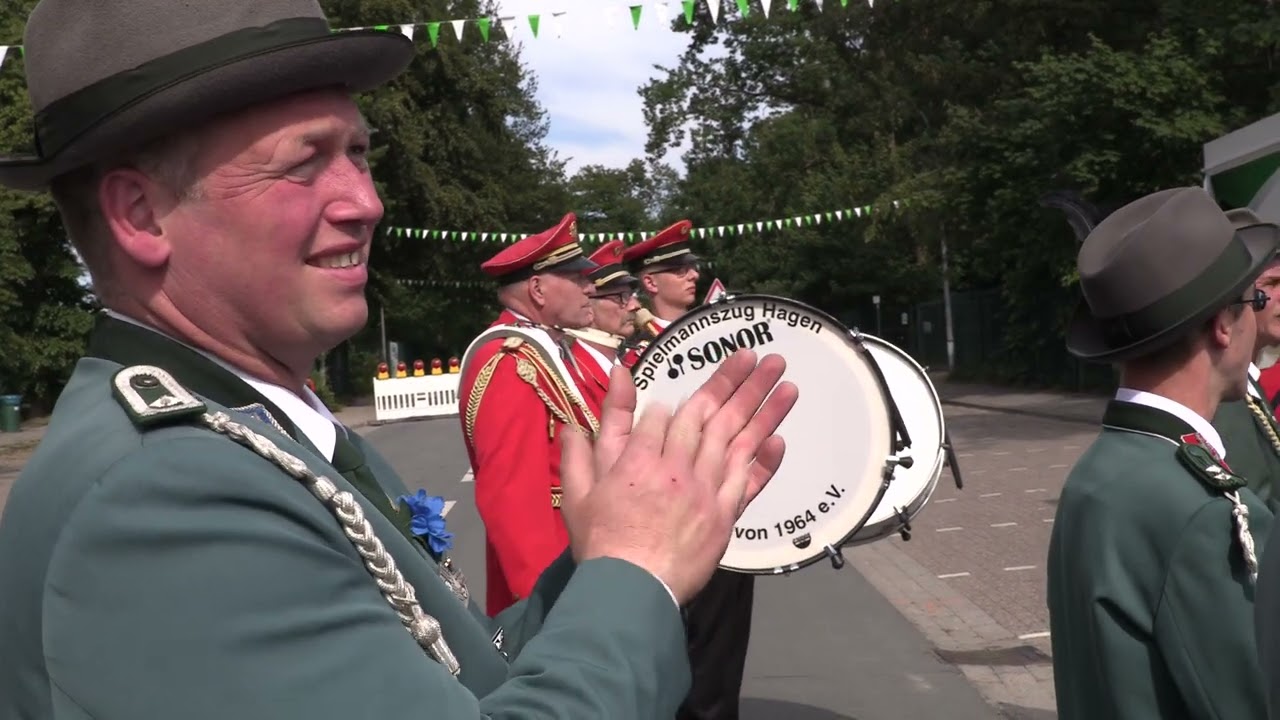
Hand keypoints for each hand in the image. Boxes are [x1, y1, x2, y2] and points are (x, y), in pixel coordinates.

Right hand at [559, 349, 797, 603]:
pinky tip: (779, 434)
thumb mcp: (578, 491)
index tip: (675, 403)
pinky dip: (765, 458)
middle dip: (734, 380)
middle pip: (709, 414)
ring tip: (782, 377)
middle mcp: (677, 468)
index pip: (663, 416)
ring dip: (762, 406)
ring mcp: (706, 491)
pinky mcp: (725, 516)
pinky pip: (750, 480)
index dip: (670, 408)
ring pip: (737, 438)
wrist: (630, 592)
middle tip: (758, 354)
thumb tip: (578, 416)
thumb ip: (582, 446)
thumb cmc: (601, 545)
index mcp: (639, 460)